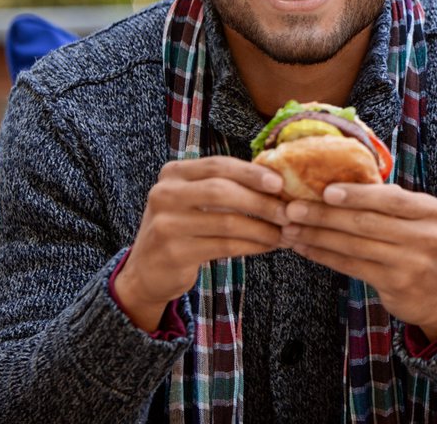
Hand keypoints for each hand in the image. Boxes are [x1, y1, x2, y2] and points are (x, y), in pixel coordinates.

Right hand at [115, 156, 290, 329]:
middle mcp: (164, 194)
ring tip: (285, 233)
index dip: (251, 172)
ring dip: (263, 229)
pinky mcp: (174, 253)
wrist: (147, 271)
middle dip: (261, 201)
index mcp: (173, 173)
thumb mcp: (193, 199)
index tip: (280, 182)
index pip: (218, 165)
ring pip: (227, 223)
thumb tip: (276, 180)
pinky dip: (252, 246)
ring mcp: (166, 224)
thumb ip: (224, 185)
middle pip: (222, 191)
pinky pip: (225, 246)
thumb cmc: (183, 227)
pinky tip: (269, 246)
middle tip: (289, 211)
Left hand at [284, 183, 436, 339]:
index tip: (324, 190)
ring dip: (318, 236)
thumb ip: (390, 203)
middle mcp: (425, 236)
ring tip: (291, 229)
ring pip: (354, 245)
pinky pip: (352, 266)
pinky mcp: (396, 284)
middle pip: (367, 222)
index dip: (356, 194)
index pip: (390, 199)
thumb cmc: (422, 246)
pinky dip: (325, 256)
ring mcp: (412, 262)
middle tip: (293, 209)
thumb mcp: (419, 220)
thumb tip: (341, 182)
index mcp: (431, 210)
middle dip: (325, 214)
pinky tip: (306, 249)